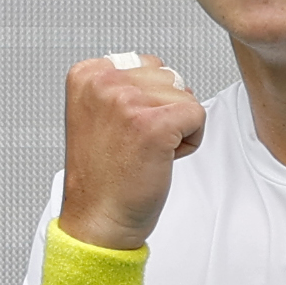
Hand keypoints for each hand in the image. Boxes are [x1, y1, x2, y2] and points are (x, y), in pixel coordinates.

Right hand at [59, 52, 205, 249]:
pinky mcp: (153, 124)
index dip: (147, 101)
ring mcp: (127, 101)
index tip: (123, 131)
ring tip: (147, 153)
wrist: (98, 220)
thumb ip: (122, 86)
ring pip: (185, 95)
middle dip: (164, 112)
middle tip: (136, 145)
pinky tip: (162, 158)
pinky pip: (198, 114)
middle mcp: (103, 82)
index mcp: (87, 74)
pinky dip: (190, 141)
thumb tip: (162, 72)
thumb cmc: (104, 176)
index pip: (147, 65)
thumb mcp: (99, 115)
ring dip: (177, 127)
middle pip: (169, 77)